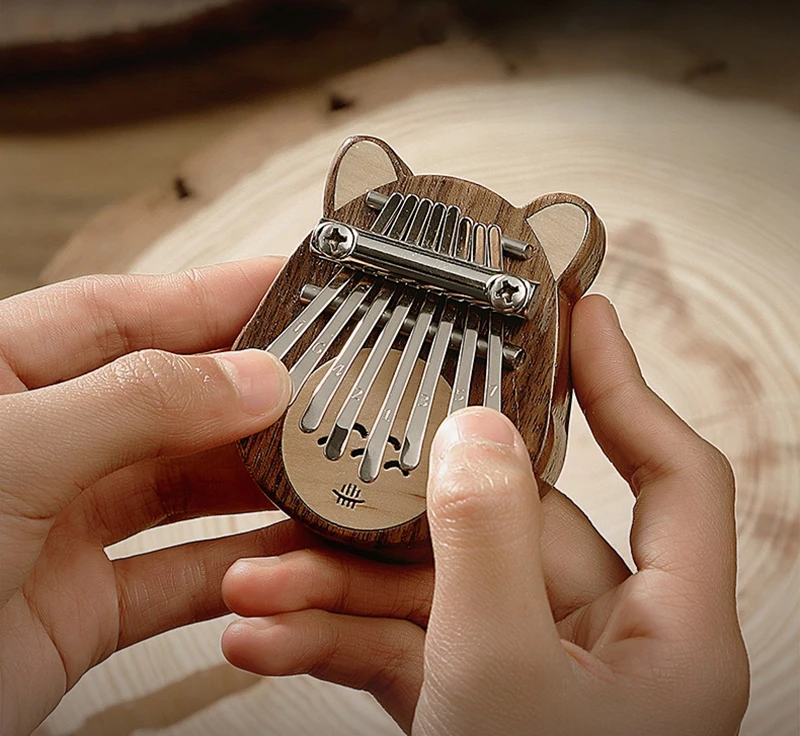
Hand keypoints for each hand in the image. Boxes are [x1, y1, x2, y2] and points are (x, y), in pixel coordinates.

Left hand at [0, 260, 310, 735]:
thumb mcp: (14, 453)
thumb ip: (139, 402)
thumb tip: (255, 376)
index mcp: (2, 377)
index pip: (128, 312)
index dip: (215, 293)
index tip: (292, 282)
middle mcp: (43, 444)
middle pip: (173, 398)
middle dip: (254, 390)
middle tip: (331, 377)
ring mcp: (67, 525)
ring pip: (189, 486)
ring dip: (259, 479)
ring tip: (325, 458)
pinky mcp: (86, 605)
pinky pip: (185, 572)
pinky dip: (242, 564)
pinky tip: (291, 549)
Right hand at [221, 295, 749, 734]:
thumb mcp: (502, 678)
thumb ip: (489, 541)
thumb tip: (475, 432)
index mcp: (666, 631)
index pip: (672, 471)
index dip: (625, 384)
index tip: (580, 316)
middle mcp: (603, 640)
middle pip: (509, 527)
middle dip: (404, 515)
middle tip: (346, 459)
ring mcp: (529, 669)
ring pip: (438, 589)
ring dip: (344, 586)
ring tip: (262, 579)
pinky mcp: (468, 701)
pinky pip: (404, 647)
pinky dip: (338, 638)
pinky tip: (269, 633)